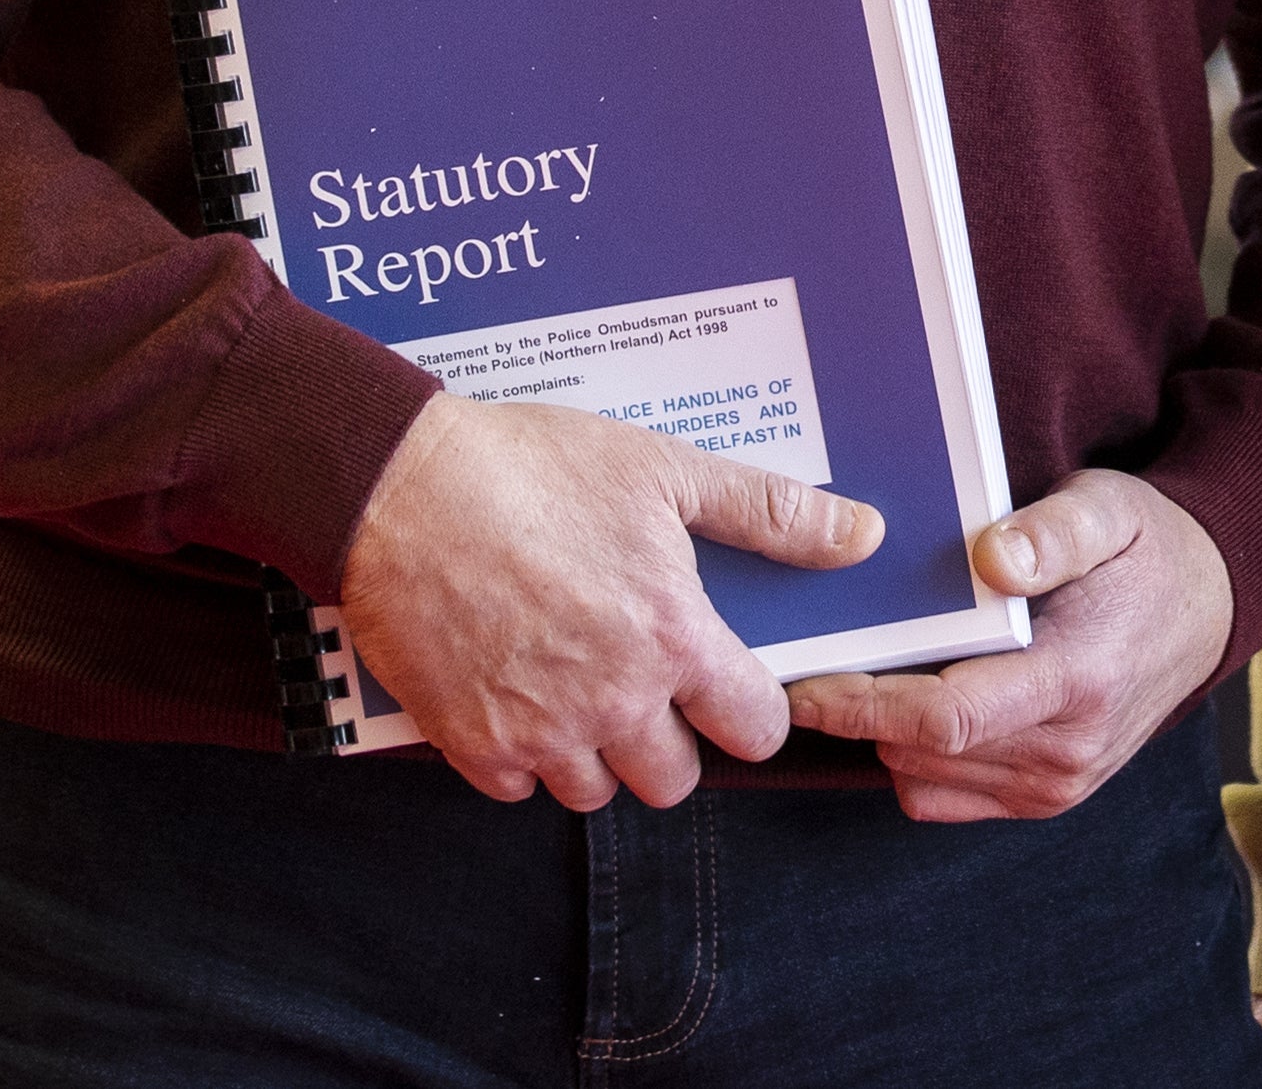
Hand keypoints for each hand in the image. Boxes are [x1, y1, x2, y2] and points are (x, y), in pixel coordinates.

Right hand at [334, 395, 882, 811]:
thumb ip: (769, 513)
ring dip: (595, 751)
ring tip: (575, 678)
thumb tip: (862, 534)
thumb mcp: (665, 470)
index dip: (751, 709)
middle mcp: (614, 699)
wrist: (400, 486)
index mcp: (672, 636)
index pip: (755, 729)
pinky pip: (517, 787)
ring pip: (595, 792)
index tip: (729, 683)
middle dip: (670, 739)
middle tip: (642, 678)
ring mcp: (539, 730)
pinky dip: (521, 753)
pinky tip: (516, 688)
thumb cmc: (534, 468)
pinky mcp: (470, 743)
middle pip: (675, 779)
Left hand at [779, 467, 1232, 819]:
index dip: (863, 706)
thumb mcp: (1110, 508)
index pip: (946, 718)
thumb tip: (993, 560)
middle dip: (858, 709)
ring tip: (863, 669)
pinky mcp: (1045, 799)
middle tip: (815, 655)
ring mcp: (1057, 785)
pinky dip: (911, 756)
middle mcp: (1066, 750)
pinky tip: (911, 698)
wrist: (1205, 608)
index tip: (804, 681)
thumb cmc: (1145, 549)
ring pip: (921, 778)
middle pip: (920, 751)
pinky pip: (942, 796)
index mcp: (1078, 679)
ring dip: (882, 733)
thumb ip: (1054, 532)